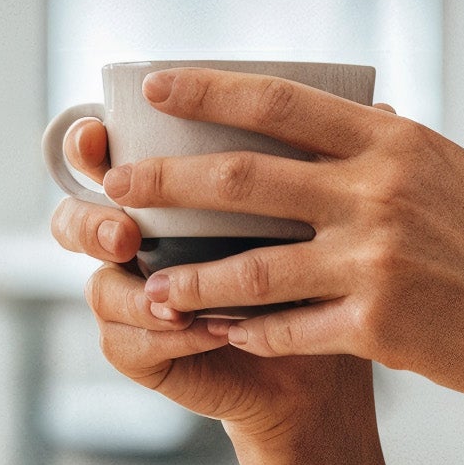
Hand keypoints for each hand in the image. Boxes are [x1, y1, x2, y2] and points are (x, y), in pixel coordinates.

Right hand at [48, 115, 373, 448]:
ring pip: (96, 285)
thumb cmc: (322, 270)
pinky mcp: (141, 353)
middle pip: (78, 216)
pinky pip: (125, 343)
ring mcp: (133, 297)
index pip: (105, 153)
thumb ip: (324, 156)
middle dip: (92, 217)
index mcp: (166, 189)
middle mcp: (136, 239)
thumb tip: (385, 102)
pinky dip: (166, 337)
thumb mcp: (321, 210)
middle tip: (124, 223)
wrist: (325, 362)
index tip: (99, 130)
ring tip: (169, 296)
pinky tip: (202, 332)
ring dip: (131, 288)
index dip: (86, 140)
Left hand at [92, 69, 463, 446]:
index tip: (156, 87)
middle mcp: (377, 194)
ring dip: (190, 280)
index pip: (279, 102)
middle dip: (169, 183)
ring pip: (251, 269)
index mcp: (389, 142)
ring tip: (150, 287)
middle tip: (120, 186)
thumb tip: (301, 113)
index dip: (209, 91)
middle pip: (243, 180)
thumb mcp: (438, 163)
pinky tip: (215, 333)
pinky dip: (245, 332)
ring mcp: (373, 262)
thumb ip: (370, 142)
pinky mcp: (376, 327)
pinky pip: (287, 329)